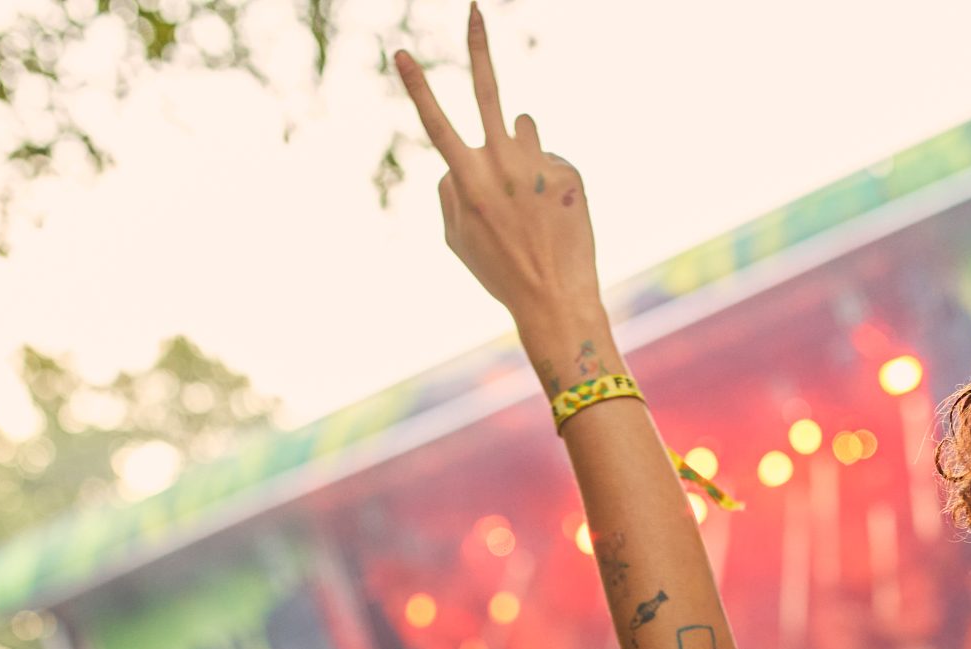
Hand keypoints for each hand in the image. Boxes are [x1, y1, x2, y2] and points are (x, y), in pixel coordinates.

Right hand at [394, 6, 598, 337]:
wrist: (556, 297)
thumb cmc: (498, 270)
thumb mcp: (456, 238)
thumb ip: (448, 189)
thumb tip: (460, 153)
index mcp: (467, 181)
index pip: (435, 122)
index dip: (417, 87)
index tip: (403, 52)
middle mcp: (501, 165)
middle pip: (488, 91)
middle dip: (478, 47)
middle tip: (474, 8)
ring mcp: (538, 164)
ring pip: (523, 129)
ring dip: (521, 150)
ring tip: (530, 202)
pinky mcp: (568, 170)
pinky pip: (549, 159)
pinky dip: (548, 181)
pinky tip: (553, 215)